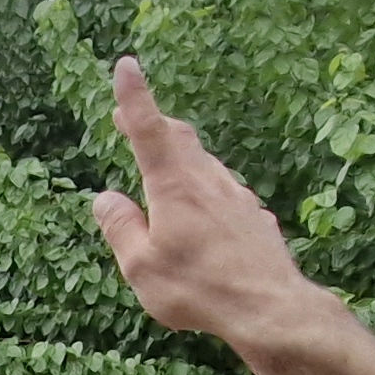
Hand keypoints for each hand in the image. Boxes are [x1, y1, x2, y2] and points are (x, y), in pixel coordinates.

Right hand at [90, 57, 324, 351]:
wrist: (270, 308)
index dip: (135, 96)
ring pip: (204, 163)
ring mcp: (236, 196)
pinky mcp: (254, 216)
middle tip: (130, 121)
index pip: (149, 129)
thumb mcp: (141, 266)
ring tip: (164, 168)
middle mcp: (207, 181)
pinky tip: (204, 212)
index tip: (127, 65)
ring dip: (181, 157)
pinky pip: (224, 192)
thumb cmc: (199, 289)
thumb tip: (105, 198)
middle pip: (180, 138)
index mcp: (174, 186)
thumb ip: (121, 228)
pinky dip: (205, 190)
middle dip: (154, 124)